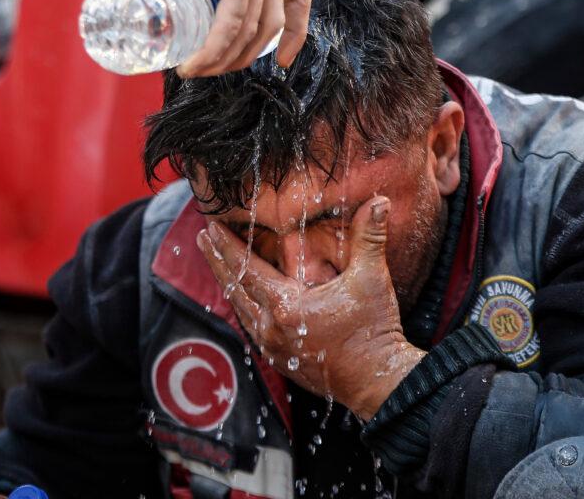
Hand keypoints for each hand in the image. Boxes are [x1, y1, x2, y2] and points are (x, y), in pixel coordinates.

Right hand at [141, 0, 311, 76]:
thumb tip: (205, 32)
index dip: (295, 34)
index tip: (282, 61)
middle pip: (276, 21)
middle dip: (249, 55)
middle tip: (220, 71)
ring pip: (251, 29)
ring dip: (224, 59)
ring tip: (197, 70)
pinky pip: (231, 25)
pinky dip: (212, 51)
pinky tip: (194, 64)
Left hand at [199, 196, 424, 420]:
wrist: (376, 381)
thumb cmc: (372, 331)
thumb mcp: (371, 279)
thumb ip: (370, 238)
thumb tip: (380, 202)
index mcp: (286, 305)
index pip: (246, 269)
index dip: (228, 246)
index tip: (211, 227)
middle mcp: (271, 327)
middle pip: (234, 289)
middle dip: (217, 262)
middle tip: (203, 239)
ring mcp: (273, 346)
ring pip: (240, 311)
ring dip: (229, 285)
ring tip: (219, 266)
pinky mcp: (281, 360)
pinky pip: (252, 328)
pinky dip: (243, 308)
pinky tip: (244, 302)